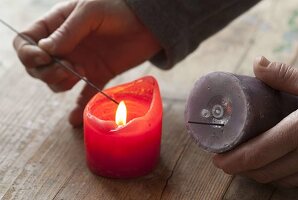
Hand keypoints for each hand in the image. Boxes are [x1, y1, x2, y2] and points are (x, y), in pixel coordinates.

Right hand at [13, 0, 160, 126]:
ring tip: (81, 73)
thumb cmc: (119, 9)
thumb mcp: (91, 12)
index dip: (28, 54)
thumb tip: (44, 50)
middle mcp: (65, 47)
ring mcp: (81, 63)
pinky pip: (84, 94)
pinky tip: (75, 118)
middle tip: (70, 68)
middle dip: (48, 72)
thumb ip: (68, 31)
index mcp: (57, 26)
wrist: (148, 24)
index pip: (27, 42)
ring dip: (62, 84)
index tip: (44, 58)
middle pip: (38, 67)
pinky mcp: (98, 75)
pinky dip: (79, 107)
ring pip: (57, 82)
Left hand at [213, 56, 297, 186]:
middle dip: (240, 169)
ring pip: (280, 180)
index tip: (218, 159)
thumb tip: (257, 63)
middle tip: (224, 160)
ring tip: (241, 164)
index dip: (235, 160)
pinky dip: (277, 178)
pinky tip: (267, 168)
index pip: (260, 152)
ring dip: (256, 175)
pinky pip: (296, 182)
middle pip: (266, 170)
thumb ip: (286, 76)